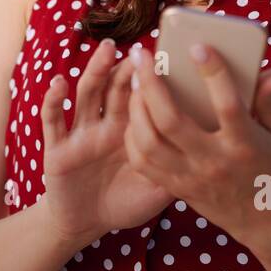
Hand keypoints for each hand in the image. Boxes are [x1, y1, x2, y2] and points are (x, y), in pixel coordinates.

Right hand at [41, 38, 173, 245]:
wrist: (87, 222)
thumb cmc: (125, 201)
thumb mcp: (158, 188)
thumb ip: (181, 167)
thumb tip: (218, 150)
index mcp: (130, 128)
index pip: (140, 96)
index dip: (151, 78)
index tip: (167, 57)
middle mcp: (105, 123)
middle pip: (116, 87)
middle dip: (126, 66)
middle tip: (140, 48)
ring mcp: (81, 132)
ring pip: (87, 94)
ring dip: (95, 69)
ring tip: (107, 50)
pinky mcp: (57, 148)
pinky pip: (53, 121)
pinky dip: (53, 100)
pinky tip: (59, 83)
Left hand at [123, 42, 270, 254]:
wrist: (270, 224)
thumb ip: (269, 102)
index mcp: (246, 145)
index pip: (228, 105)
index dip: (214, 74)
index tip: (198, 47)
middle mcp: (215, 162)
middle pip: (172, 120)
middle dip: (152, 82)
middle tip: (141, 54)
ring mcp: (192, 178)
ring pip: (150, 142)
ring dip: (136, 107)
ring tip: (136, 81)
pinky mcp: (177, 189)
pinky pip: (143, 162)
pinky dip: (133, 135)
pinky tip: (135, 114)